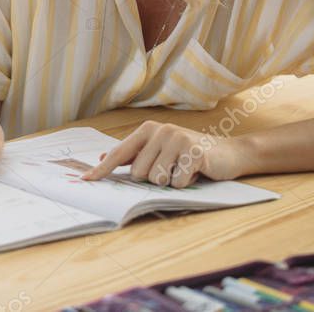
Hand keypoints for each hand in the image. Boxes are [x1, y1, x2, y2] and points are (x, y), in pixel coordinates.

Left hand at [82, 121, 251, 187]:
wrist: (228, 153)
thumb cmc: (188, 154)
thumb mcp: (158, 151)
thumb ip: (132, 154)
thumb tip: (101, 158)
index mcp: (147, 130)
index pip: (119, 153)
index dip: (102, 169)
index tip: (85, 180)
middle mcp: (160, 131)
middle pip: (139, 173)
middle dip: (154, 178)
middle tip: (172, 168)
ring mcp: (177, 140)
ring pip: (156, 180)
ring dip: (170, 181)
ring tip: (182, 170)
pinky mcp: (194, 153)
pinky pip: (177, 183)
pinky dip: (186, 183)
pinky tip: (195, 172)